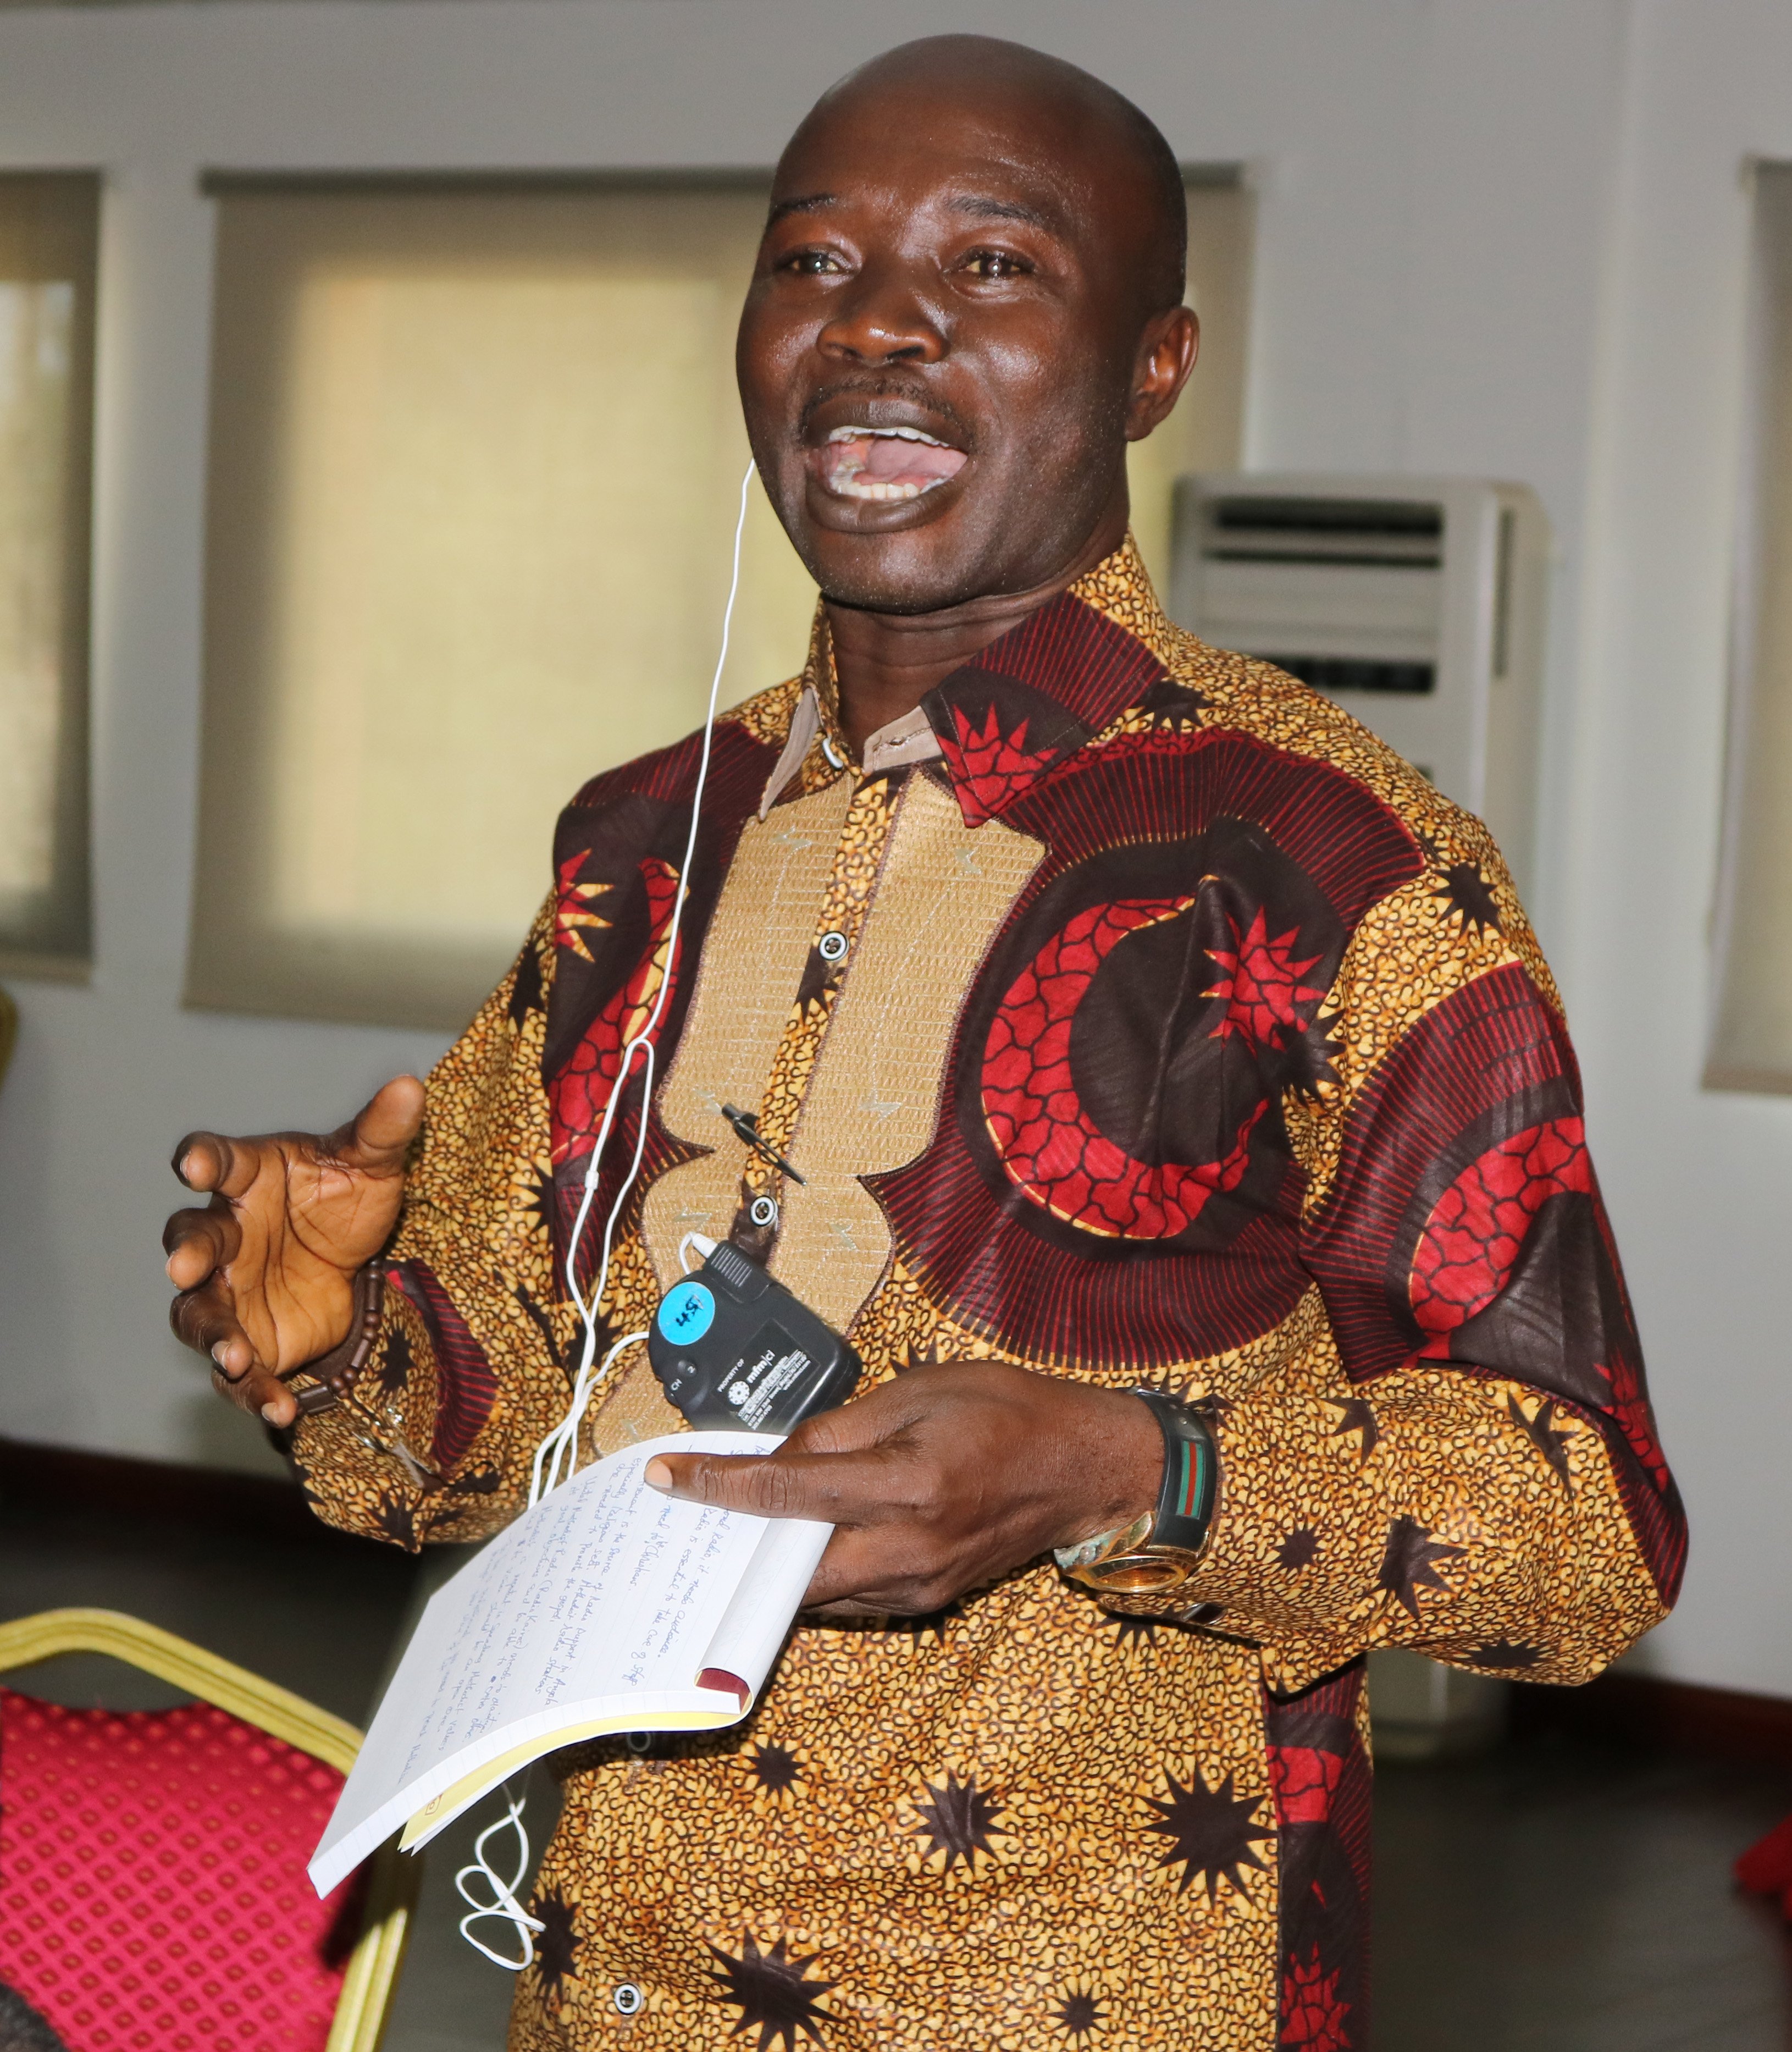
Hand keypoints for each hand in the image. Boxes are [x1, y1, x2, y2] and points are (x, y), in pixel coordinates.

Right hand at [162, 1077, 424, 1427]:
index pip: (216, 1160)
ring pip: (200, 1313)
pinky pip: (239, 1373)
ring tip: (235, 1355)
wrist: (355, 1263)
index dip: (201, 1159)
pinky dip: (255, 1391)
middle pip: (191, 1240)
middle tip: (185, 1266)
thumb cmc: (344, 1201)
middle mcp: (227, 1234)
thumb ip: (382, 1131)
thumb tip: (412, 1086)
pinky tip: (280, 1408)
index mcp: (249, 1179)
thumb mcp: (372, 1165)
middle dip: (187, 1253)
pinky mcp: (248, 1341)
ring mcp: (229, 1291)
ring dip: (213, 1334)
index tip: (192, 1163)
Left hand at [644, 1362, 1161, 1617]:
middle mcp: (911, 1548)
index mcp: (910, 1484)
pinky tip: (806, 1534)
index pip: (789, 1492)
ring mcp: (920, 1586)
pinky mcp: (926, 1602)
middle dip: (738, 1547)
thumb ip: (837, 1429)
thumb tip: (776, 1458)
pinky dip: (817, 1568)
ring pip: (816, 1591)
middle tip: (694, 1517)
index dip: (719, 1486)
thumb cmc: (1010, 1413)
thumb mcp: (919, 1391)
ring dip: (775, 1562)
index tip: (668, 1478)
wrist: (1085, 1468)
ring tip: (743, 1522)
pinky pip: (849, 1594)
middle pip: (790, 1571)